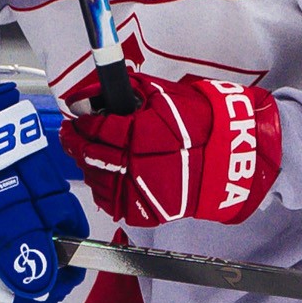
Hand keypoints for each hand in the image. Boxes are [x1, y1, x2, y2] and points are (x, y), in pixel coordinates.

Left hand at [61, 72, 281, 226]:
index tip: (76, 116)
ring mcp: (141, 191)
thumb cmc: (200, 122)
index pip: (96, 127)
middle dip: (75, 142)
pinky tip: (105, 176)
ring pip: (97, 181)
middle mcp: (136, 165)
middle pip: (91, 155)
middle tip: (71, 135)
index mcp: (141, 134)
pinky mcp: (147, 211)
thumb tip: (93, 91)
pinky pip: (112, 203)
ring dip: (87, 166)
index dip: (81, 121)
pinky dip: (103, 189)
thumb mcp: (165, 96)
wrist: (230, 158)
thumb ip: (128, 91)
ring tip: (87, 154)